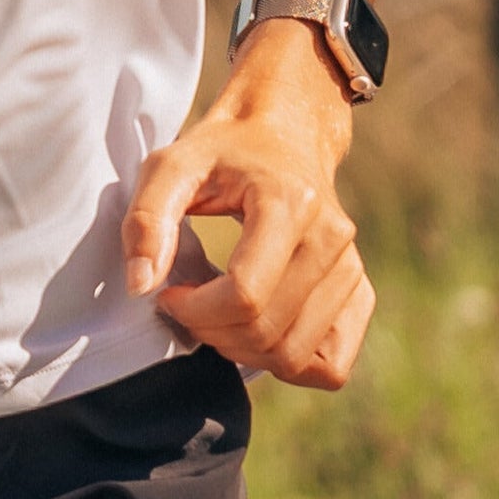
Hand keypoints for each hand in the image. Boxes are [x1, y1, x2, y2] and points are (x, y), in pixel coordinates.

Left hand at [126, 26, 376, 388]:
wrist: (284, 133)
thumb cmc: (221, 151)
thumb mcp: (169, 166)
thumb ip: (146, 221)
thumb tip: (140, 286)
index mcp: (290, 203)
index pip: (246, 295)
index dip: (195, 311)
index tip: (168, 293)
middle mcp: (333, 238)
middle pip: (270, 331)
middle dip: (213, 334)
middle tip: (186, 306)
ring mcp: (352, 267)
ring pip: (298, 356)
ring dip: (244, 353)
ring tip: (217, 318)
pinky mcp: (358, 290)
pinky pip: (332, 364)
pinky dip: (289, 365)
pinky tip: (256, 334)